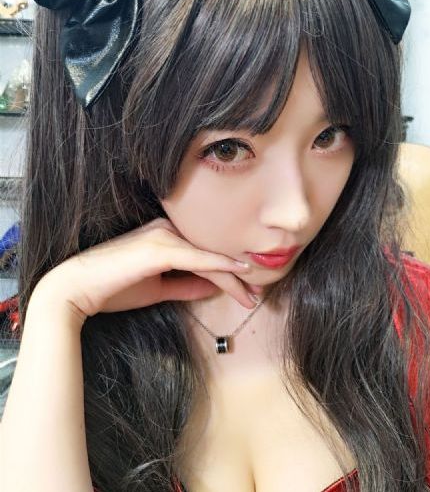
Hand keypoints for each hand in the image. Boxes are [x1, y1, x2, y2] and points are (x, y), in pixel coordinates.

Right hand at [32, 217, 261, 320]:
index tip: (247, 288)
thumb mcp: (159, 289)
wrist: (77, 290)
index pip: (204, 253)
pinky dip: (219, 264)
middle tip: (257, 292)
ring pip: (207, 256)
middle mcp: (167, 228)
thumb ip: (187, 285)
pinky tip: (239, 271)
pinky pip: (197, 257)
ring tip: (251, 295)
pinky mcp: (160, 246)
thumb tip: (214, 288)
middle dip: (236, 274)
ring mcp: (163, 234)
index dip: (227, 271)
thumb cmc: (114, 288)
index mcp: (166, 234)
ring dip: (232, 277)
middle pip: (210, 252)